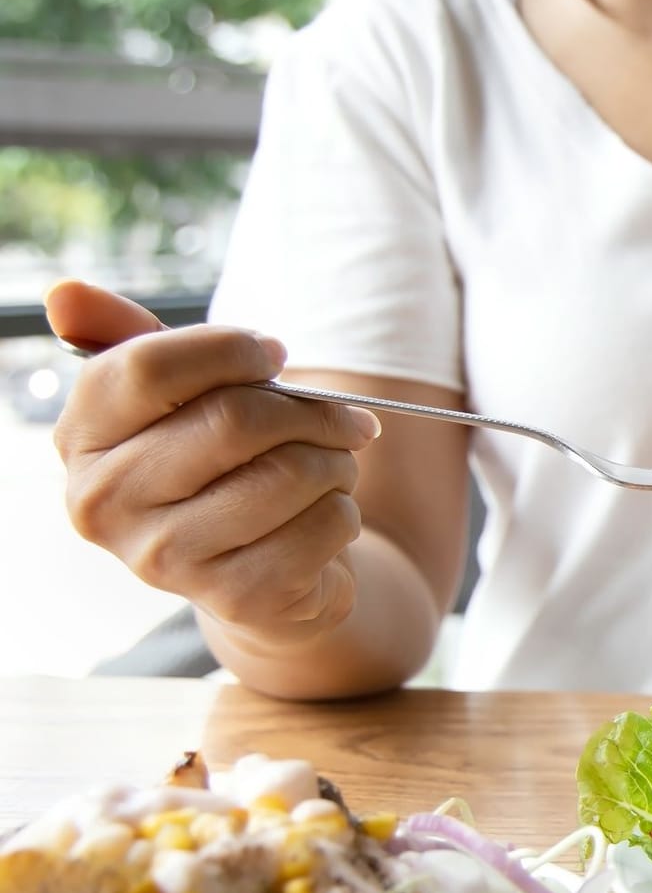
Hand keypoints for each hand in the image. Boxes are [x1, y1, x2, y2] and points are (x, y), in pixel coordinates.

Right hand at [47, 281, 380, 645]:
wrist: (262, 576)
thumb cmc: (221, 468)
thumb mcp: (176, 400)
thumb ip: (130, 340)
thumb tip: (65, 295)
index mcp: (81, 440)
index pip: (146, 368)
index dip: (230, 349)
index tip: (273, 354)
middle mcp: (106, 504)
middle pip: (233, 420)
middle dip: (310, 411)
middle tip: (344, 418)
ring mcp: (166, 558)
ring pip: (291, 472)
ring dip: (337, 461)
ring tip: (333, 469)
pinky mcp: (236, 597)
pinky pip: (326, 524)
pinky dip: (346, 511)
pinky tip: (324, 519)